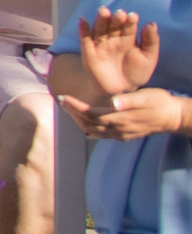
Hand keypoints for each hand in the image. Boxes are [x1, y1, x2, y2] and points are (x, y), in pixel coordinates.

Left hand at [61, 86, 191, 139]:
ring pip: (92, 131)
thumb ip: (129, 100)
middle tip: (61, 100)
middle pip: (88, 123)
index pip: (91, 114)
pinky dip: (89, 127)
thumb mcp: (146, 97)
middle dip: (72, 112)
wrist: (173, 117)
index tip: (62, 97)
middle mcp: (118, 129)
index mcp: (120, 118)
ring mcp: (120, 134)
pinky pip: (101, 135)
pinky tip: (84, 121)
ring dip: (78, 120)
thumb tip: (113, 103)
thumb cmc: (159, 102)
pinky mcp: (123, 136)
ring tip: (69, 108)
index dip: (75, 107)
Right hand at [77, 6, 162, 99]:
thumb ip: (151, 41)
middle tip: (119, 14)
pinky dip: (83, 30)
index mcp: (128, 38)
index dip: (130, 21)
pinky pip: (85, 40)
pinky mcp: (90, 53)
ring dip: (100, 20)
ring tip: (104, 11)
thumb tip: (152, 23)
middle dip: (115, 19)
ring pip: (99, 29)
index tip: (133, 16)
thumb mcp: (148, 58)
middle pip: (112, 25)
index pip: (128, 26)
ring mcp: (101, 45)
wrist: (122, 90)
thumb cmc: (137, 73)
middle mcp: (113, 39)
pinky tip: (83, 20)